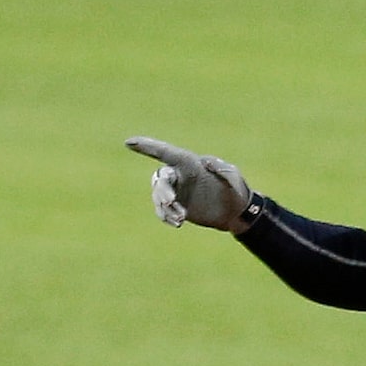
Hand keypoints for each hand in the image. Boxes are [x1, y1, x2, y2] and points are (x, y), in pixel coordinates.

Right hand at [124, 136, 254, 231]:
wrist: (237, 213)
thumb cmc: (236, 190)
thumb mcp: (233, 177)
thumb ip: (223, 169)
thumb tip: (207, 163)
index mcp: (189, 163)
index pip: (164, 152)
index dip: (147, 147)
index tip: (129, 142)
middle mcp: (179, 175)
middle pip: (160, 178)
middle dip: (162, 190)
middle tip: (171, 202)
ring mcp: (177, 191)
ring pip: (158, 196)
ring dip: (164, 207)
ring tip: (180, 218)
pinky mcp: (177, 206)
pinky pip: (162, 210)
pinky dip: (165, 216)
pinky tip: (177, 223)